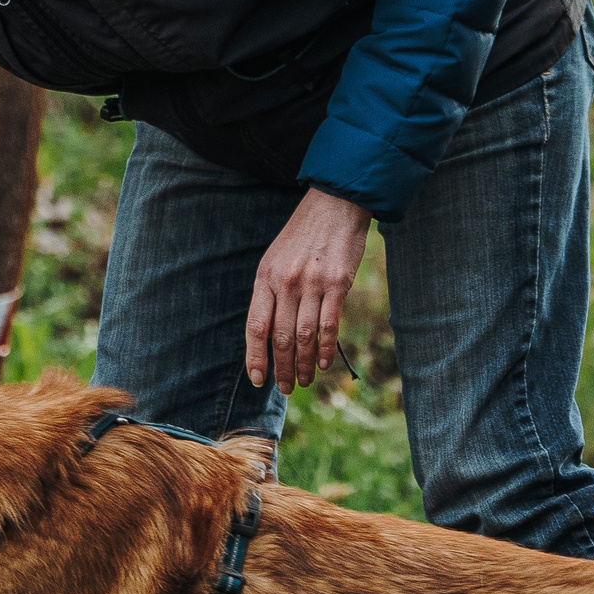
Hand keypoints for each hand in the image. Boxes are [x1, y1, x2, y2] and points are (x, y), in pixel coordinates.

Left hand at [245, 188, 370, 390]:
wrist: (334, 205)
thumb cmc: (302, 236)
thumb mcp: (275, 260)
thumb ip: (271, 293)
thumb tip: (268, 334)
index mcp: (265, 278)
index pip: (256, 327)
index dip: (255, 357)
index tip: (257, 379)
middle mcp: (286, 283)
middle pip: (281, 338)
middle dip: (281, 368)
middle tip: (285, 388)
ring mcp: (313, 284)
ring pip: (305, 336)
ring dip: (303, 364)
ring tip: (303, 381)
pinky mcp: (338, 284)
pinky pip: (329, 325)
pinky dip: (325, 349)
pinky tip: (322, 364)